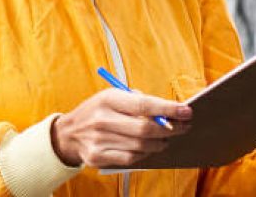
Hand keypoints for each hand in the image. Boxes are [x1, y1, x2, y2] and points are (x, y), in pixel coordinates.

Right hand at [50, 88, 191, 167]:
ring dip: (160, 143)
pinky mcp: (99, 157)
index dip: (168, 108)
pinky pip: (131, 159)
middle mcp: (102, 119)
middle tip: (183, 127)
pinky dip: (144, 154)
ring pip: (142, 147)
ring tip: (166, 137)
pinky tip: (147, 148)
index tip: (186, 111)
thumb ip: (137, 101)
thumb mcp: (111, 97)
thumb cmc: (97, 111)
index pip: (143, 105)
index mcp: (107, 99)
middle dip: (170, 129)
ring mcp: (100, 140)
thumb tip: (167, 112)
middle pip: (146, 130)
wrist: (69, 133)